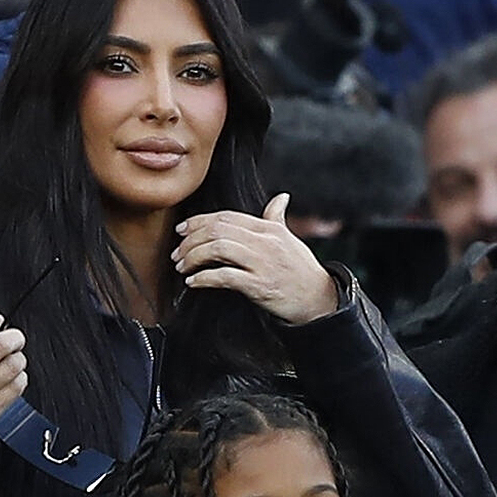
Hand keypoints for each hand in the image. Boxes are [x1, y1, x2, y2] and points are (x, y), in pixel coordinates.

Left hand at [171, 192, 339, 323]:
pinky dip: (204, 278)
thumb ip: (277, 218)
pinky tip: (193, 282)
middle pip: (218, 230)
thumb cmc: (302, 270)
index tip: (182, 230)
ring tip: (182, 268)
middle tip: (177, 253)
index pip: (226, 217)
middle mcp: (265, 242)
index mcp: (268, 228)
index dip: (199, 221)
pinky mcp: (260, 286)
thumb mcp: (290, 239)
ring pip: (218, 249)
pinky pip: (225, 277)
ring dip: (193, 257)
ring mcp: (263, 264)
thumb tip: (281, 197)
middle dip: (191, 240)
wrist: (319, 299)